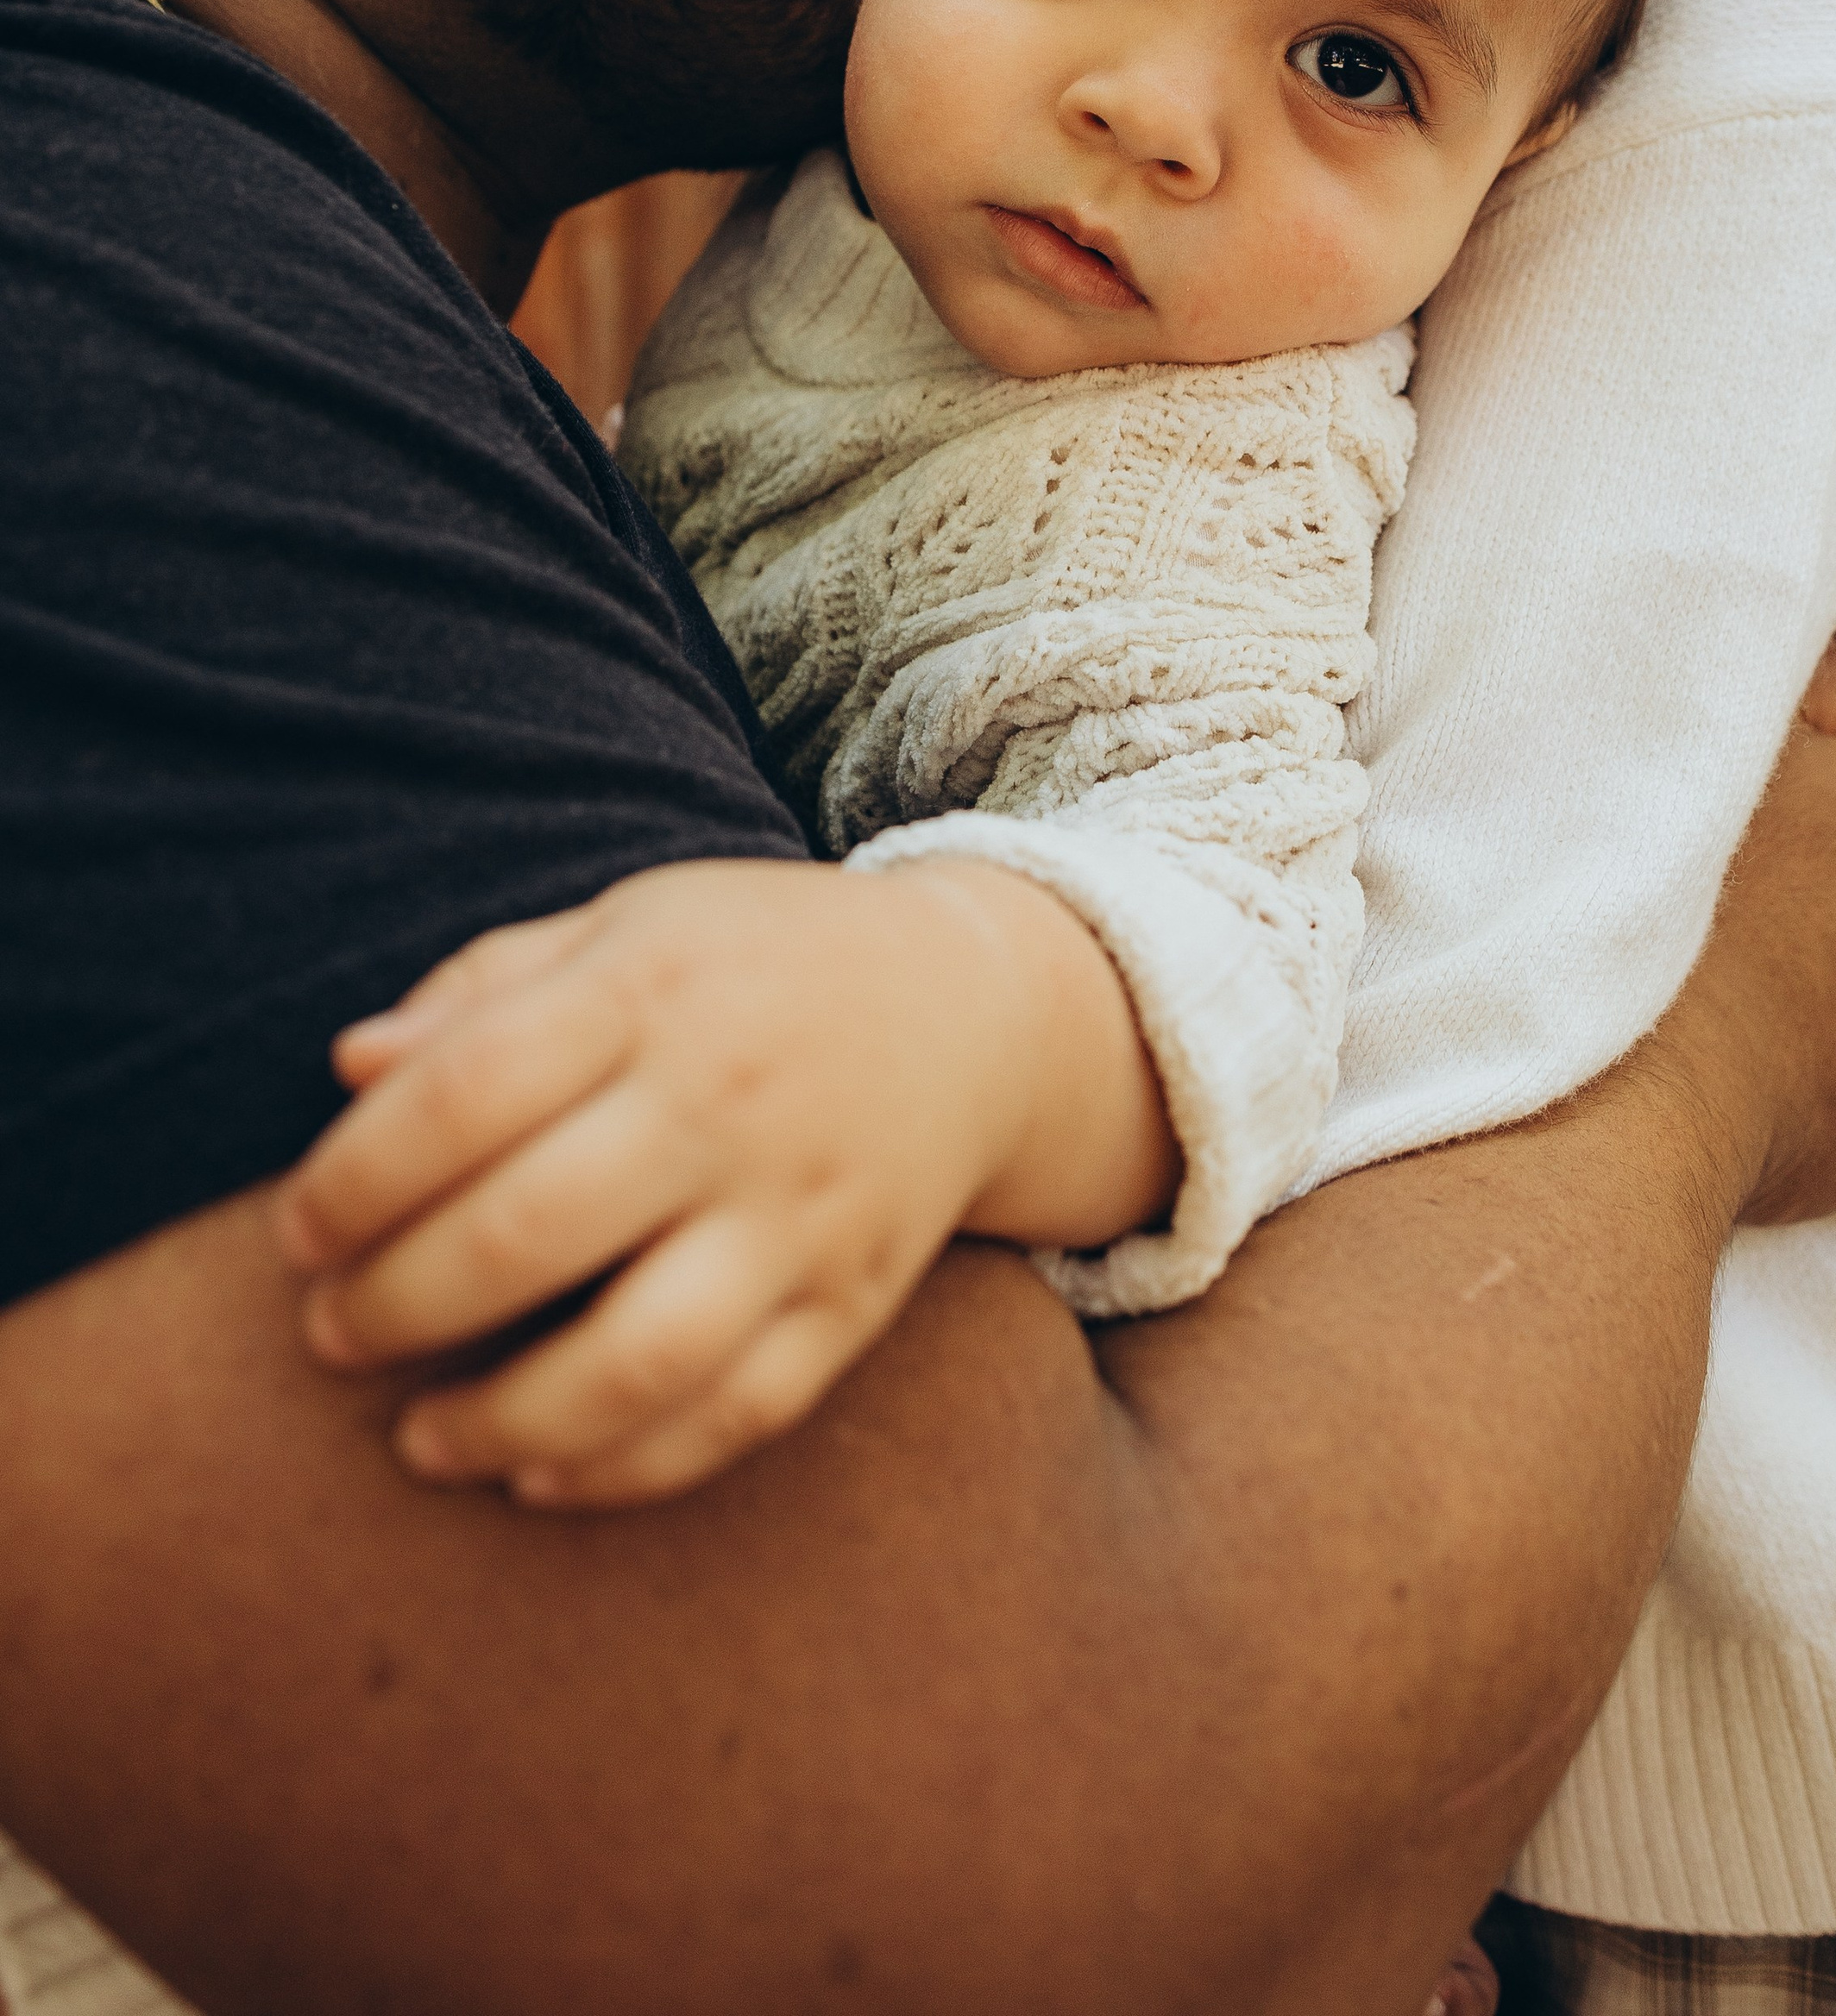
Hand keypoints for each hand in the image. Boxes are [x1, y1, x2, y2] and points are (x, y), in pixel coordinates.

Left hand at [275, 855, 1173, 1506]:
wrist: (971, 1010)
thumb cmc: (752, 965)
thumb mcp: (626, 926)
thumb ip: (486, 988)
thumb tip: (349, 1066)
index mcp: (653, 991)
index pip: (464, 1092)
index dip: (352, 1179)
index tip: (297, 1233)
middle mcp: (730, 1102)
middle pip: (527, 1232)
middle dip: (394, 1306)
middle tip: (332, 1335)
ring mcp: (801, 1213)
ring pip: (635, 1360)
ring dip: (500, 1423)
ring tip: (415, 1440)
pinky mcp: (854, 1303)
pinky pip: (736, 1418)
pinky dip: (625, 1471)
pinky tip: (537, 1475)